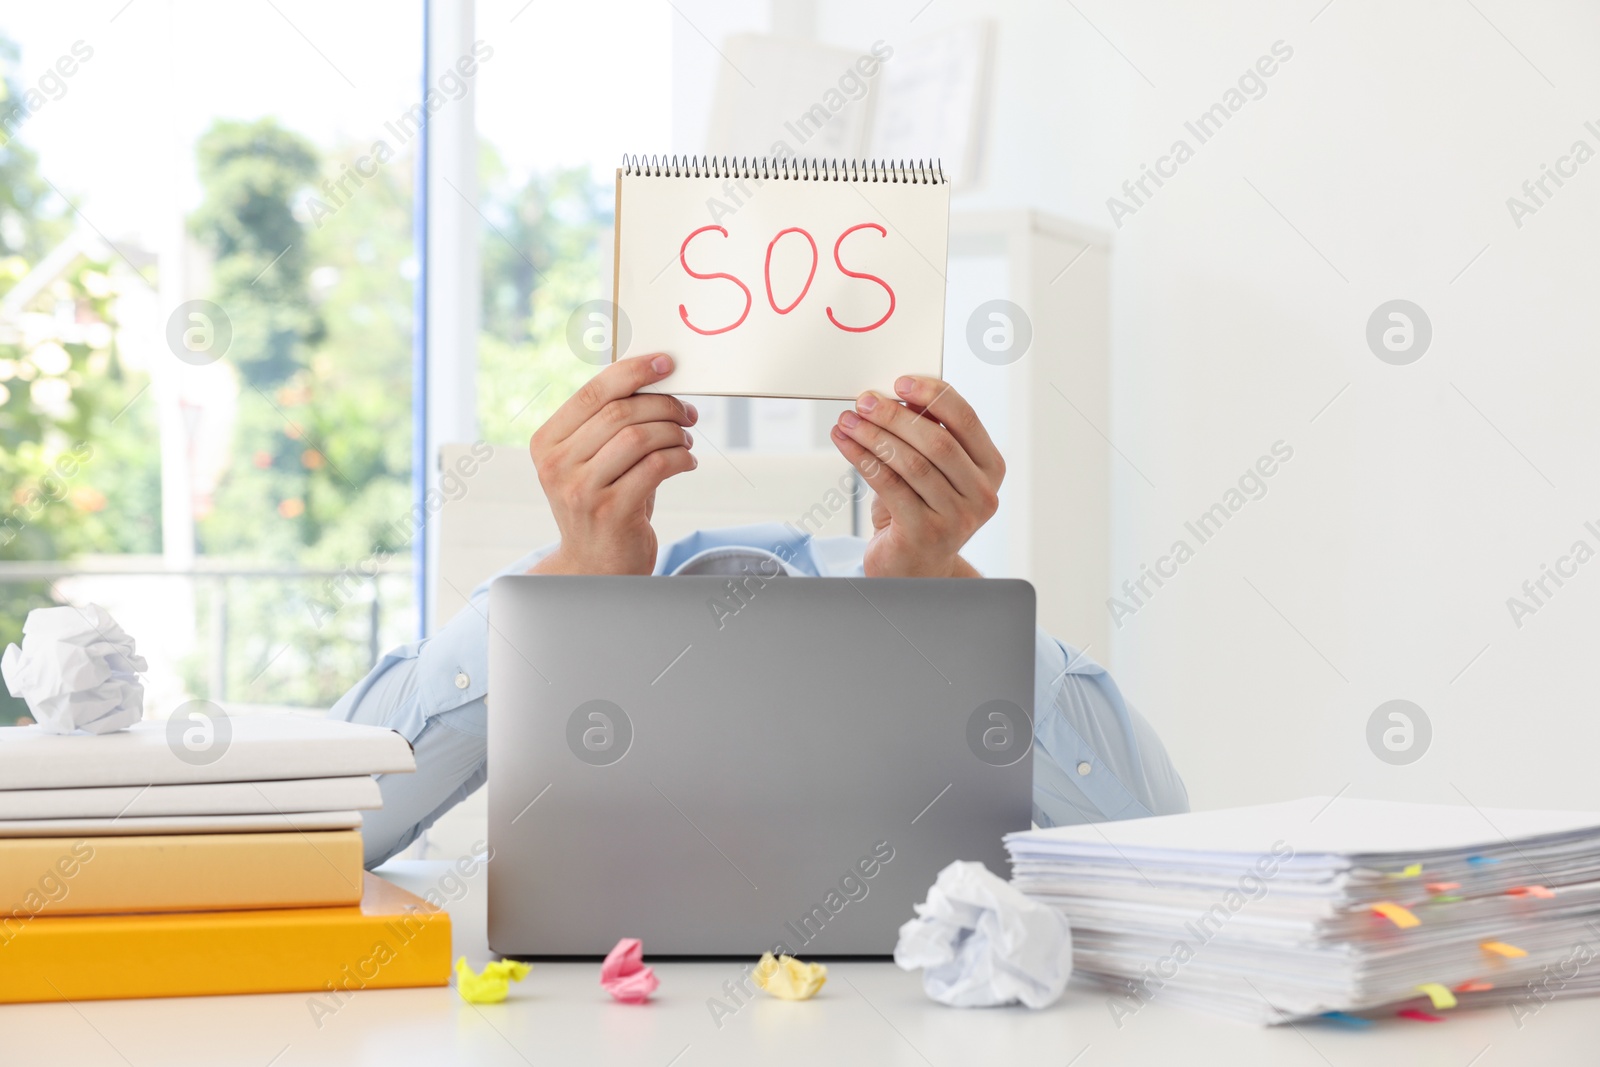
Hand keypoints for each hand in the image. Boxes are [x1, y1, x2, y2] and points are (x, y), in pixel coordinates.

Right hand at [527, 353, 696, 574]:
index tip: (667, 363)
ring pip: (638, 437)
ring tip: (685, 439)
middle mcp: (556, 466)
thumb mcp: (593, 462)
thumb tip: (657, 380)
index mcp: (546, 443)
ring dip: (673, 432)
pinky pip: (655, 467)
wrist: (595, 567)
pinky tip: (686, 461)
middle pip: (619, 413)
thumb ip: (610, 425)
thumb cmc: (602, 504)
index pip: (593, 392)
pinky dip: (679, 458)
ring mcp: (580, 490)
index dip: (633, 371)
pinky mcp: (610, 511)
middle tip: (687, 413)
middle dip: (663, 405)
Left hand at [829, 376, 1003, 577]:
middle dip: (896, 416)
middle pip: (937, 441)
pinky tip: (846, 444)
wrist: (913, 567)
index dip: (933, 396)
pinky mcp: (925, 533)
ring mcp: (957, 518)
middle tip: (865, 401)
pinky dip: (863, 459)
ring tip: (848, 421)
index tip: (900, 382)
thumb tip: (893, 395)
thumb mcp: (930, 470)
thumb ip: (925, 436)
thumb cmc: (919, 510)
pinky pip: (889, 486)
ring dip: (874, 436)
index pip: (966, 420)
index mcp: (990, 468)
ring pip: (911, 463)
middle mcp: (981, 494)